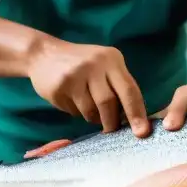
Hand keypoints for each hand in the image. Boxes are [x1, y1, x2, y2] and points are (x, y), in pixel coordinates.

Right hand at [27, 38, 150, 136]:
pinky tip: (71, 100)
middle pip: (109, 102)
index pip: (129, 89)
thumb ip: (118, 86)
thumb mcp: (103, 66)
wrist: (43, 53)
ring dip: (92, 117)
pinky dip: (76, 112)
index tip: (142, 133)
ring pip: (90, 110)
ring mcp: (75, 75)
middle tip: (111, 130)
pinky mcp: (59, 86)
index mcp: (112, 59)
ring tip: (88, 108)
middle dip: (112, 122)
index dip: (136, 113)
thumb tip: (133, 119)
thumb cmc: (81, 64)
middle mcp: (95, 64)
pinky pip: (74, 111)